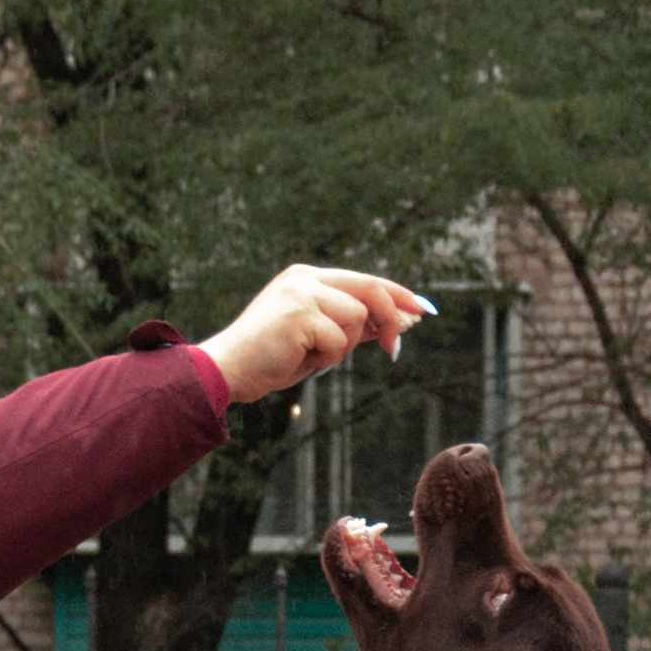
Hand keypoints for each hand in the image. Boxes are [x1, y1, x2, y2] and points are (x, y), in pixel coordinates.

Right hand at [200, 266, 434, 403]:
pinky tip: (298, 360)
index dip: (398, 295)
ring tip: (309, 358)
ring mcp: (303, 293)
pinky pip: (338, 341)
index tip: (423, 310)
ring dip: (340, 349)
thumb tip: (393, 327)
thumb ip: (351, 329)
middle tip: (396, 348)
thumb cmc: (269, 361)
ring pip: (356, 320)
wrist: (226, 371)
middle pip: (370, 290)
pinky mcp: (300, 312)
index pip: (364, 281)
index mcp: (308, 279)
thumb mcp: (317, 342)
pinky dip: (325, 360)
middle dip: (392, 318)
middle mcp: (306, 279)